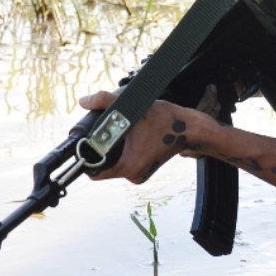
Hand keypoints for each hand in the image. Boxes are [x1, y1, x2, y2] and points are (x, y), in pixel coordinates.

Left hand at [78, 90, 194, 183]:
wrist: (192, 127)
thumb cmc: (167, 120)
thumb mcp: (133, 108)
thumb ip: (106, 101)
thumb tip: (84, 100)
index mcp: (129, 168)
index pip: (93, 172)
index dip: (87, 156)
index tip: (90, 139)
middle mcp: (134, 175)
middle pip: (104, 166)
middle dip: (102, 149)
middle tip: (108, 130)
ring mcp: (141, 173)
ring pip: (115, 163)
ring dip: (113, 149)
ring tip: (122, 132)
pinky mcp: (146, 167)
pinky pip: (126, 161)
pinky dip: (124, 150)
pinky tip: (131, 136)